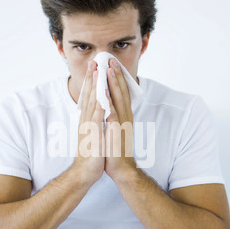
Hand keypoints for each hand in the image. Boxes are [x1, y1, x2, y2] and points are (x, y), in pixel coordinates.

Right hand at [73, 61, 104, 185]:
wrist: (85, 172)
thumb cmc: (91, 154)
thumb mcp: (93, 133)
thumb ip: (93, 121)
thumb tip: (97, 110)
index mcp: (87, 119)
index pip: (89, 97)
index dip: (92, 82)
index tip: (95, 67)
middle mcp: (86, 120)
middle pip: (88, 96)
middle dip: (91, 78)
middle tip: (94, 62)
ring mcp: (88, 127)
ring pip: (91, 103)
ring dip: (94, 88)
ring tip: (97, 73)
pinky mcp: (92, 136)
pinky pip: (96, 119)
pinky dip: (99, 107)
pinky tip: (101, 97)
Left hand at [104, 59, 136, 180]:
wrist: (120, 168)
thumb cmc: (115, 150)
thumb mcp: (114, 129)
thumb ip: (112, 116)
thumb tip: (108, 105)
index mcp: (122, 116)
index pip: (119, 93)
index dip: (115, 78)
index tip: (110, 64)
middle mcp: (123, 117)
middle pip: (120, 92)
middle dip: (115, 75)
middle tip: (110, 60)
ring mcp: (121, 124)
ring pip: (118, 100)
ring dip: (114, 84)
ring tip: (109, 70)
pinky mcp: (116, 133)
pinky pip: (112, 116)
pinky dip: (109, 104)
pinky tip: (106, 94)